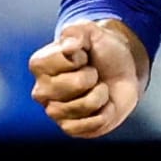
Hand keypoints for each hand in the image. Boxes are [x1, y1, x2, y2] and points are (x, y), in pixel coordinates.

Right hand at [29, 21, 147, 138]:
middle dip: (93, 76)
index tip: (83, 55)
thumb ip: (77, 32)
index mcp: (39, 64)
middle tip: (93, 74)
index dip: (81, 56)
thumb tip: (70, 47)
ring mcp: (54, 112)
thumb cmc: (101, 50)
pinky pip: (90, 125)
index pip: (63, 61)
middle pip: (75, 84)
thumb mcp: (91, 31)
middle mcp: (41, 91)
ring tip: (98, 88)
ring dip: (101, 94)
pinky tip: (102, 105)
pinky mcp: (71, 128)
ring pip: (85, 106)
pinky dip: (105, 113)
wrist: (122, 71)